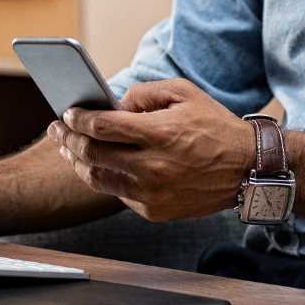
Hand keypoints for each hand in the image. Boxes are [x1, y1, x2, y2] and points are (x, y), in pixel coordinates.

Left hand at [47, 79, 255, 220]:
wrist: (246, 168)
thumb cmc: (214, 126)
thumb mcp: (183, 93)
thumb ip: (145, 93)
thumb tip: (113, 103)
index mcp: (159, 134)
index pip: (103, 126)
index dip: (78, 118)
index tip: (67, 113)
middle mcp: (152, 166)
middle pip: (92, 154)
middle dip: (68, 139)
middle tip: (58, 129)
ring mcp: (152, 193)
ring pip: (98, 179)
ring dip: (78, 162)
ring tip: (69, 148)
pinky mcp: (154, 211)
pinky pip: (118, 193)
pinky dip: (104, 177)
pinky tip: (97, 164)